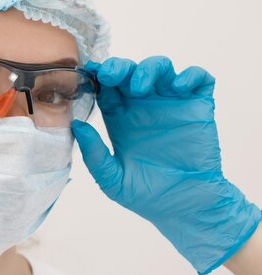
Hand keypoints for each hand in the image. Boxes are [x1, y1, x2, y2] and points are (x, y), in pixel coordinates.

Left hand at [71, 56, 260, 274]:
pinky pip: (199, 79)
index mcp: (120, 118)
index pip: (106, 88)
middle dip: (118, 67)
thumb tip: (76, 125)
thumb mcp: (112, 179)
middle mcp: (144, 106)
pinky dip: (190, 76)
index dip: (96, 77)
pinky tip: (178, 87)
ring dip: (149, 69)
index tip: (87, 73)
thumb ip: (94, 154)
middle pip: (129, 71)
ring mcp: (172, 104)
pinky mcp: (198, 107)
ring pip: (161, 68)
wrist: (185, 207)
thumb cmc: (147, 195)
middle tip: (109, 75)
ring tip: (139, 86)